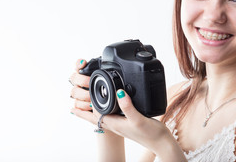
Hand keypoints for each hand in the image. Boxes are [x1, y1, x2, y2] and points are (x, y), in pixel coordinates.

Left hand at [69, 60, 184, 160]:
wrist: (161, 142)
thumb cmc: (150, 133)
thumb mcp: (138, 118)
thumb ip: (128, 106)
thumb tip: (119, 92)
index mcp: (115, 124)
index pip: (95, 116)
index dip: (86, 108)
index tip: (77, 101)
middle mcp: (116, 126)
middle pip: (95, 119)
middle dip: (85, 113)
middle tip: (75, 106)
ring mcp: (122, 126)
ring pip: (103, 118)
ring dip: (94, 113)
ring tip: (87, 107)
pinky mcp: (128, 124)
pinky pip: (112, 118)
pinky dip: (107, 112)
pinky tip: (111, 108)